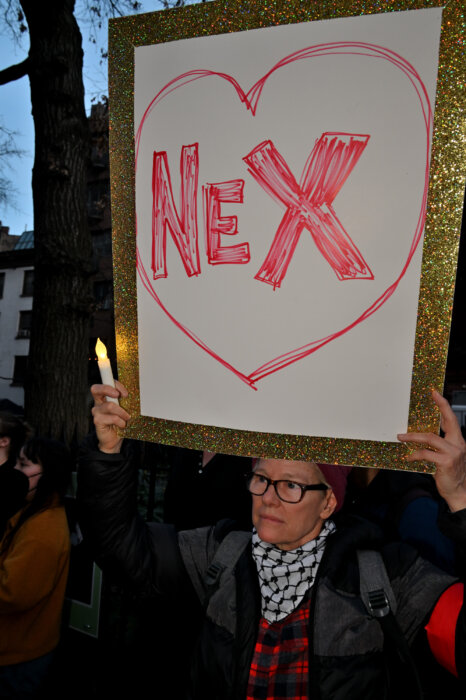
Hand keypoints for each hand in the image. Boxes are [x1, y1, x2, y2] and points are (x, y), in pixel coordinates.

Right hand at [91, 381, 129, 453]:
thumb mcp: (124, 408)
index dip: (114, 384)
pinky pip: (112, 418)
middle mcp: (98, 402)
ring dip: (122, 412)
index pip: (105, 382)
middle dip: (109, 389)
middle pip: (96, 389)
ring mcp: (96, 411)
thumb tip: (135, 392)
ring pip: (110, 406)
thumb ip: (124, 399)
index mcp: (104, 396)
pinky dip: (121, 421)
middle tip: (122, 396)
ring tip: (127, 417)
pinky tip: (122, 425)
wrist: (115, 439)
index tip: (125, 393)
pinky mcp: (97, 421)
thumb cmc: (121, 421)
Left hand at [398, 390, 465, 511]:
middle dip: (440, 407)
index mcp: (458, 441)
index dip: (443, 405)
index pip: (451, 419)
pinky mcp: (445, 462)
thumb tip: (419, 437)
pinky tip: (408, 457)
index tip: (435, 393)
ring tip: (401, 437)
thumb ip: (437, 446)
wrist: (459, 492)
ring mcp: (453, 453)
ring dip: (413, 436)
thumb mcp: (447, 457)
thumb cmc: (451, 474)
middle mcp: (458, 444)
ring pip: (430, 438)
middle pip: (448, 421)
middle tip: (430, 395)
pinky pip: (426, 454)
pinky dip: (415, 455)